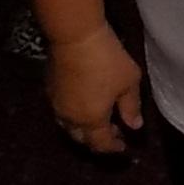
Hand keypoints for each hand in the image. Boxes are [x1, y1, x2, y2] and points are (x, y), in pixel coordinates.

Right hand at [46, 26, 144, 153]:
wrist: (75, 37)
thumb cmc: (107, 60)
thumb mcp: (128, 82)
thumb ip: (131, 107)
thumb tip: (134, 126)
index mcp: (91, 120)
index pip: (101, 144)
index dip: (113, 147)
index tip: (124, 145)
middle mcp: (70, 118)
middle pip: (82, 139)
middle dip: (98, 140)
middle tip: (113, 132)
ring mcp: (56, 104)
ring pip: (68, 127)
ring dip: (84, 128)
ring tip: (99, 119)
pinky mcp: (49, 89)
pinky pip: (61, 112)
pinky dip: (74, 115)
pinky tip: (84, 103)